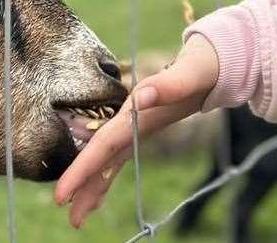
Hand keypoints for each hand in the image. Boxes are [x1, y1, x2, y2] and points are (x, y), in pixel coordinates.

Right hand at [54, 33, 219, 227]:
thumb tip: (141, 98)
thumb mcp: (191, 72)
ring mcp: (135, 124)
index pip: (103, 142)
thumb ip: (169, 84)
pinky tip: (98, 197)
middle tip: (65, 210)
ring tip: (77, 218)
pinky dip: (106, 176)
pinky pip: (119, 157)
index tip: (63, 194)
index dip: (82, 167)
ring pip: (108, 159)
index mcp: (136, 107)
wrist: (214, 58)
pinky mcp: (143, 127)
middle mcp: (131, 117)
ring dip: (92, 185)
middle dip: (81, 182)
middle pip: (101, 153)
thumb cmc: (203, 64)